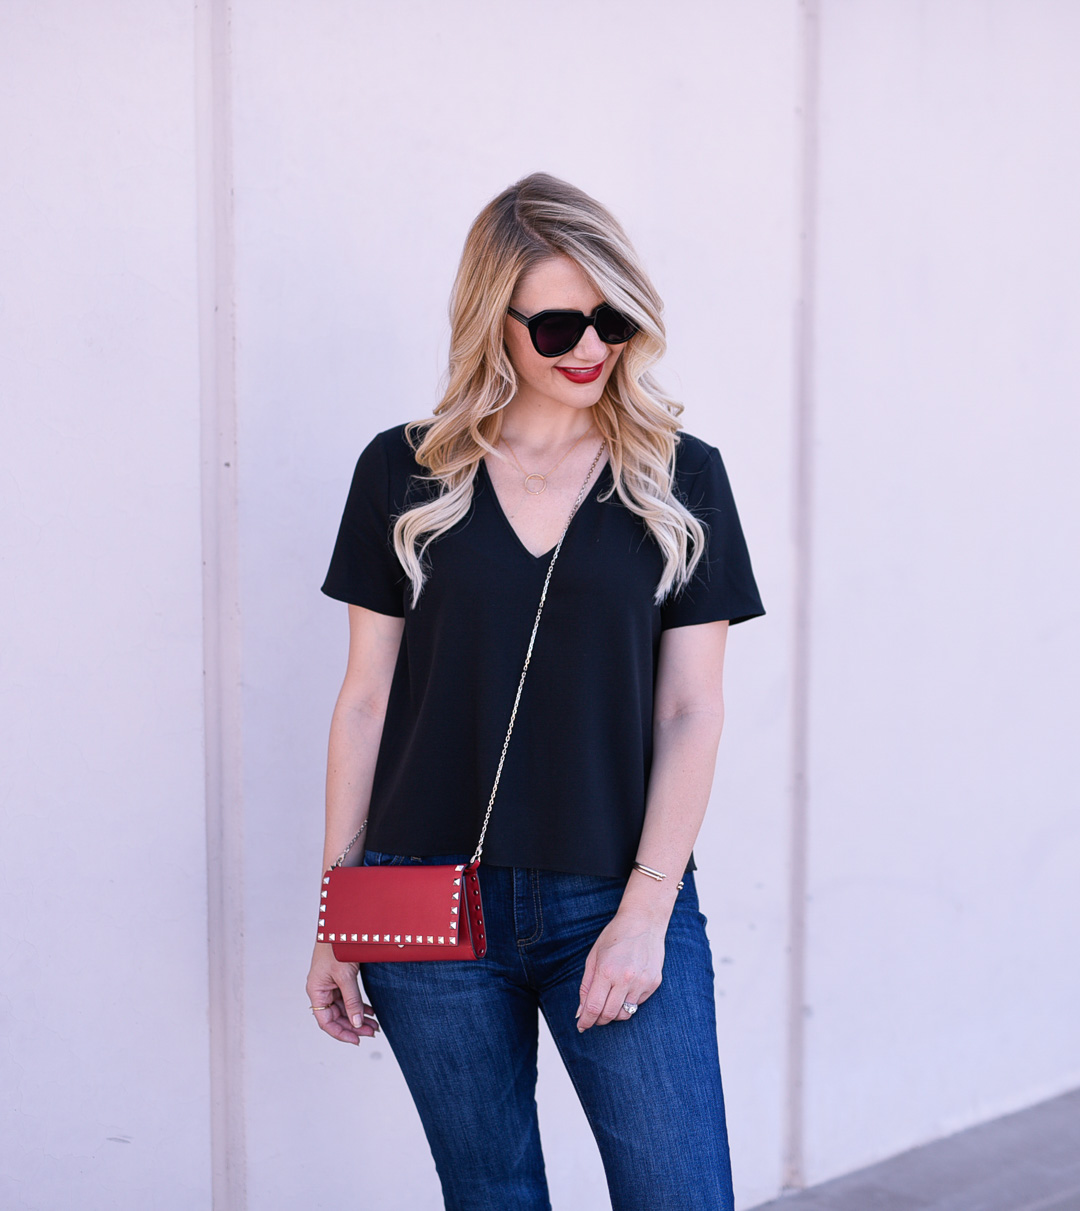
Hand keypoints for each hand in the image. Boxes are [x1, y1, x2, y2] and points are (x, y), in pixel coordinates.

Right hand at [306, 942, 379, 1044]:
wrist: (340, 926)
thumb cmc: (336, 947)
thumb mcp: (345, 976)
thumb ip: (351, 1000)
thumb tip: (357, 1023)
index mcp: (316, 991)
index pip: (326, 1022)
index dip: (341, 1033)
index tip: (357, 1040)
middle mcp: (322, 990)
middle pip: (336, 1017)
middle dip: (354, 1027)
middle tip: (372, 1032)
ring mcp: (330, 985)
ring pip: (344, 1009)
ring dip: (358, 1018)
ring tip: (375, 1026)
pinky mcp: (339, 979)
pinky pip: (348, 998)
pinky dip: (359, 1006)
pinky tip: (371, 1012)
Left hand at [576, 908, 665, 1031]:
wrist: (643, 921)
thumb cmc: (615, 936)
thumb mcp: (593, 957)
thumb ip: (586, 986)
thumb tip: (580, 1012)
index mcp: (606, 971)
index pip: (594, 1007)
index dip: (586, 1020)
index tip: (581, 1026)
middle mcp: (625, 979)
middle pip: (609, 1015)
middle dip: (598, 1020)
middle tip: (593, 1016)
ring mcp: (642, 982)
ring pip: (625, 1014)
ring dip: (614, 1013)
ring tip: (610, 1000)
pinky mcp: (654, 983)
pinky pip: (638, 1003)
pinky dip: (628, 1002)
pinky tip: (626, 987)